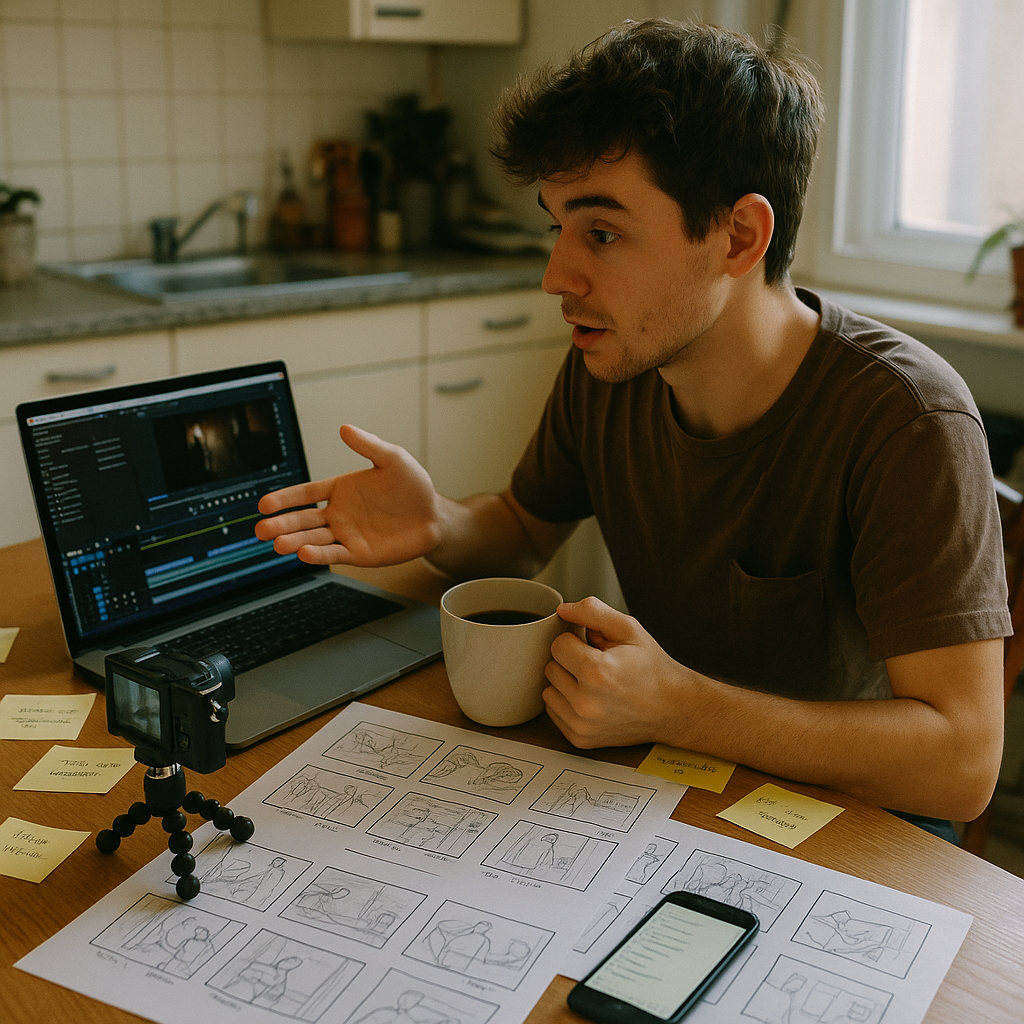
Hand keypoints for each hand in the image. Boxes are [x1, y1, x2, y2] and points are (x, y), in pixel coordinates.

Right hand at [254, 424, 442, 565]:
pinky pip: (334, 554)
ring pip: (314, 538)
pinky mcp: (358, 553)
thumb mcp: (393, 459)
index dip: (285, 498)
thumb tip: (345, 428)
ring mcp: (346, 534)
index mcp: (340, 489)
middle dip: (282, 523)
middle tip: (261, 528)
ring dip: (294, 540)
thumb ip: (368, 445)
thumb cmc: (413, 487)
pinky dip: (318, 555)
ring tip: (277, 543)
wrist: (433, 516)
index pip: (306, 493)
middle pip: (303, 519)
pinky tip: (303, 553)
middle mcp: (338, 513)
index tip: (265, 504)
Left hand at [544, 597, 687, 747]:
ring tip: (594, 684)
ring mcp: (581, 724)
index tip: (594, 649)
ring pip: (548, 691)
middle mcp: (586, 702)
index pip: (557, 645)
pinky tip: (591, 700)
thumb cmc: (652, 669)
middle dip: (570, 662)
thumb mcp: (629, 629)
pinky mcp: (580, 738)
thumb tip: (563, 609)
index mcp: (596, 672)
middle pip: (551, 668)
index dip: (576, 641)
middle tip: (598, 665)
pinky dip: (567, 704)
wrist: (673, 709)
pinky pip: (553, 712)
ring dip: (565, 683)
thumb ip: (592, 612)